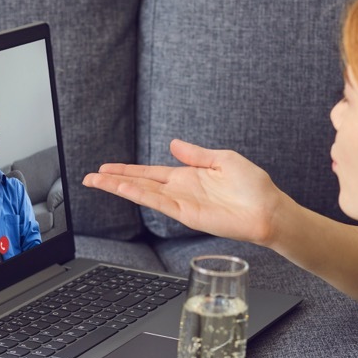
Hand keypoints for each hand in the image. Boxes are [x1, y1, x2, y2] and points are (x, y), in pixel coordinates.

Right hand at [83, 139, 291, 247]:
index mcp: (187, 177)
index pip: (149, 173)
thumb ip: (195, 154)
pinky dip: (140, 195)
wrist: (269, 208)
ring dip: (119, 187)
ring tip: (97, 181)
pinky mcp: (188, 214)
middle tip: (89, 177)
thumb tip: (173, 144)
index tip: (105, 168)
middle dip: (113, 180)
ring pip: (143, 193)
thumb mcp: (222, 160)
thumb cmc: (253, 186)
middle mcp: (180, 191)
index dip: (127, 170)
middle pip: (140, 183)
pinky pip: (159, 203)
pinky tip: (123, 188)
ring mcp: (182, 203)